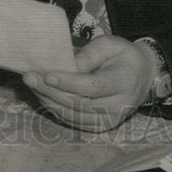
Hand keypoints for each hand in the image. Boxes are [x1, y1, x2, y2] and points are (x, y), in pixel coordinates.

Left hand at [23, 35, 157, 131]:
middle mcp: (117, 107)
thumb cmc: (123, 56)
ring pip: (72, 114)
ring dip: (48, 99)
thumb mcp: (110, 44)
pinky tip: (42, 94)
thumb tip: (66, 66)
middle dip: (50, 90)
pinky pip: (72, 120)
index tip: (48, 75)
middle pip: (78, 103)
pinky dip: (54, 108)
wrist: (143, 78)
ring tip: (31, 83)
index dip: (69, 82)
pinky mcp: (99, 127)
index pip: (93, 87)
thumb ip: (89, 54)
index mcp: (123, 82)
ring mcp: (108, 121)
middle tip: (29, 77)